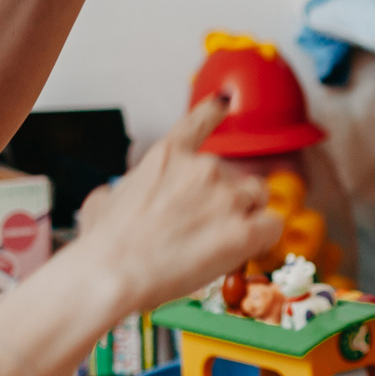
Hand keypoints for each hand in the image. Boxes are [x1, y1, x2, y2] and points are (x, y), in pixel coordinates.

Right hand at [70, 95, 281, 312]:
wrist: (114, 273)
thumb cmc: (104, 243)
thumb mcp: (101, 200)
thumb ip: (124, 189)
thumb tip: (119, 196)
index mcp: (168, 155)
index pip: (199, 120)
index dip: (214, 111)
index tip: (224, 102)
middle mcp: (203, 168)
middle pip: (233, 175)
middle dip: (223, 199)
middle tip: (201, 229)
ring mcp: (227, 198)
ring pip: (257, 196)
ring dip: (247, 214)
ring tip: (221, 240)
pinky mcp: (244, 231)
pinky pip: (272, 226)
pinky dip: (263, 238)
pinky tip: (245, 250)